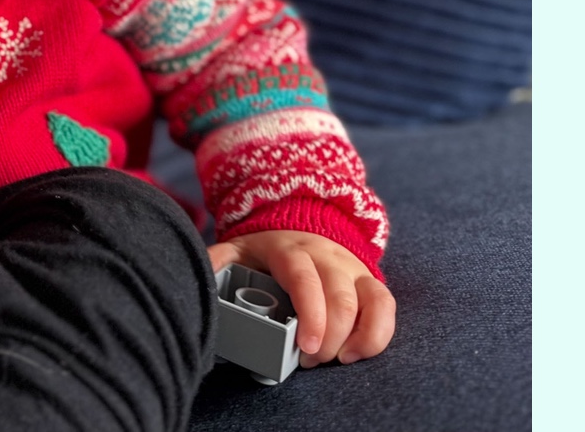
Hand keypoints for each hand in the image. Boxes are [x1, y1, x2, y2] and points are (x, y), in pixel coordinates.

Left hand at [209, 230, 394, 368]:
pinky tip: (359, 352)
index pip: (304, 279)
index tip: (306, 347)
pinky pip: (386, 305)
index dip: (310, 314)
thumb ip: (217, 262)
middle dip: (330, 337)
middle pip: (340, 297)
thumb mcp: (238, 249)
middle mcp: (327, 256)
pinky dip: (379, 332)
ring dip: (358, 338)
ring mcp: (352, 267)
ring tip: (337, 359)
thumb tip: (198, 278)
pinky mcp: (369, 280)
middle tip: (311, 361)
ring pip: (371, 300)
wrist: (301, 222)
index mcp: (291, 249)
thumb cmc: (267, 249)